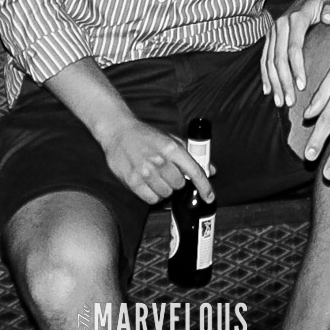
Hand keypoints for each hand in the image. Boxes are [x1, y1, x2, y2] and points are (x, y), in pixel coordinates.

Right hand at [97, 116, 213, 205]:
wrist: (118, 131)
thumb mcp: (170, 139)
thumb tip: (211, 170)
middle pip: (179, 185)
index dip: (204, 186)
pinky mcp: (132, 181)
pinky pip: (151, 199)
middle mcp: (159, 160)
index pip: (194, 171)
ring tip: (156, 177)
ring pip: (165, 194)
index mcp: (171, 148)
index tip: (209, 197)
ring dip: (164, 189)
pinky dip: (152, 195)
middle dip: (176, 182)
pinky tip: (148, 184)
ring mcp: (145, 171)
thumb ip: (191, 154)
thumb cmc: (146, 135)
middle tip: (167, 173)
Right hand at [260, 0, 329, 106]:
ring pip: (269, 61)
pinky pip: (264, 59)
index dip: (297, 68)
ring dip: (274, 83)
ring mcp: (272, 32)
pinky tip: (268, 90)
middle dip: (284, 82)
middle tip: (290, 101)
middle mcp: (280, 25)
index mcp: (295, 19)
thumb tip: (328, 18)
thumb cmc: (323, 3)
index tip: (302, 86)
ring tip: (280, 101)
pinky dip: (265, 76)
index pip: (294, 48)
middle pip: (279, 58)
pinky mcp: (269, 37)